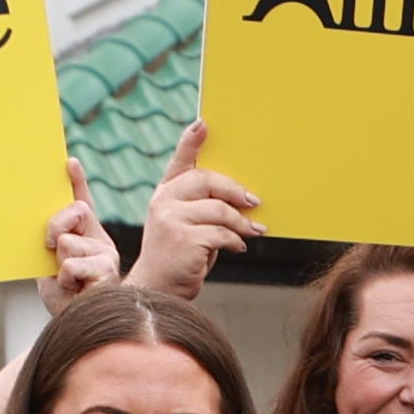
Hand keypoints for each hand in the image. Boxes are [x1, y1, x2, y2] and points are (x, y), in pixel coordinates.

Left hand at [38, 158, 123, 314]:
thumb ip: (52, 243)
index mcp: (87, 236)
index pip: (83, 203)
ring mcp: (106, 255)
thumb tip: (49, 230)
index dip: (77, 182)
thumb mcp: (51, 265)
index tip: (69, 162)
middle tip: (50, 248)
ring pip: (67, 242)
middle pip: (75, 211)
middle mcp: (100, 241)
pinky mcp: (107, 271)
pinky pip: (72, 264)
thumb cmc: (65, 296)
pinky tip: (76, 289)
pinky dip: (66, 279)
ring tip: (69, 282)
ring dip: (59, 265)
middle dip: (55, 226)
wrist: (78, 324)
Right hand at [131, 119, 257, 299]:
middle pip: (207, 180)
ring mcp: (170, 219)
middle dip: (235, 190)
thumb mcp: (188, 225)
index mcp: (165, 193)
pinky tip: (238, 247)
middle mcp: (163, 201)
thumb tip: (243, 197)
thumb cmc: (181, 255)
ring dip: (241, 222)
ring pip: (219, 209)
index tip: (203, 124)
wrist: (159, 289)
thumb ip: (203, 207)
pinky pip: (221, 233)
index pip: (180, 162)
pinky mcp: (183, 239)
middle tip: (254, 202)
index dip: (190, 142)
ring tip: (253, 231)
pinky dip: (235, 240)